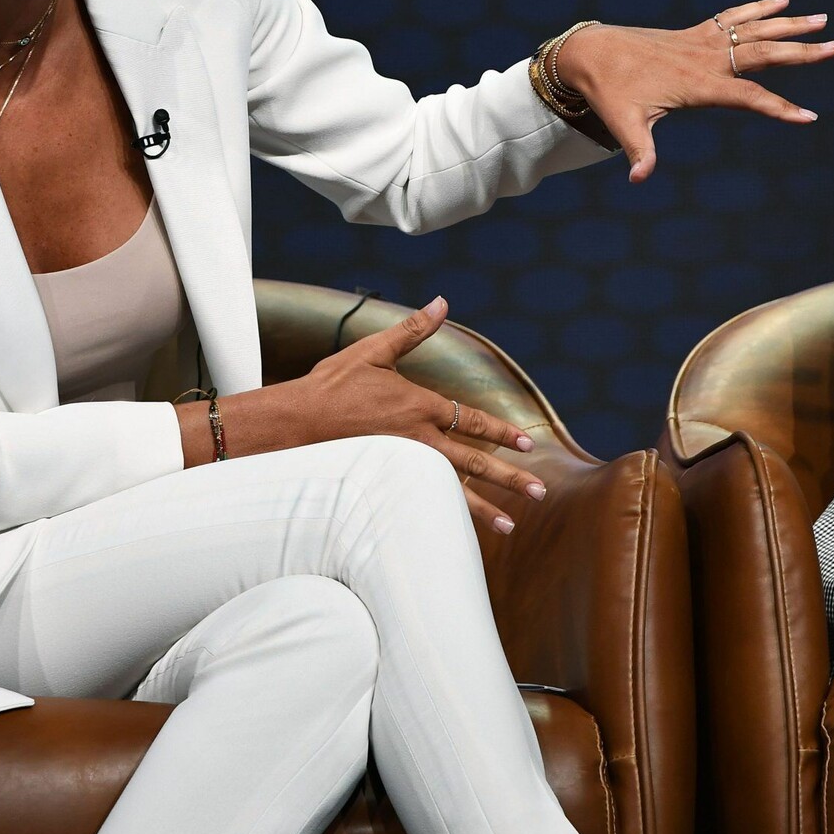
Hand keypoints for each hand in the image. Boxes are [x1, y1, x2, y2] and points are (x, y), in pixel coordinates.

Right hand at [300, 294, 545, 529]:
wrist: (294, 423)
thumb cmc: (331, 385)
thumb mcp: (373, 351)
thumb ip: (412, 330)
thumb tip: (442, 302)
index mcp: (419, 405)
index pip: (471, 421)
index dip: (501, 432)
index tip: (527, 443)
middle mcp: (418, 439)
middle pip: (474, 461)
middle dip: (509, 477)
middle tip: (538, 492)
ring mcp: (404, 465)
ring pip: (453, 490)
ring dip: (485, 508)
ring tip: (511, 525)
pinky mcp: (386, 483)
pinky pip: (425, 502)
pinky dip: (446, 517)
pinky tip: (460, 531)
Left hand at [553, 0, 833, 183]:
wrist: (590, 52)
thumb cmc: (609, 91)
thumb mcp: (624, 124)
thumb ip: (639, 152)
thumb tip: (638, 179)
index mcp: (698, 84)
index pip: (748, 97)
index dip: (778, 108)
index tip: (809, 116)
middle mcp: (706, 59)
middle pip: (763, 53)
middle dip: (800, 52)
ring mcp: (702, 41)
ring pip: (754, 29)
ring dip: (789, 24)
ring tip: (821, 19)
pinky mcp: (695, 31)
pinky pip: (734, 16)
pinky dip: (759, 7)